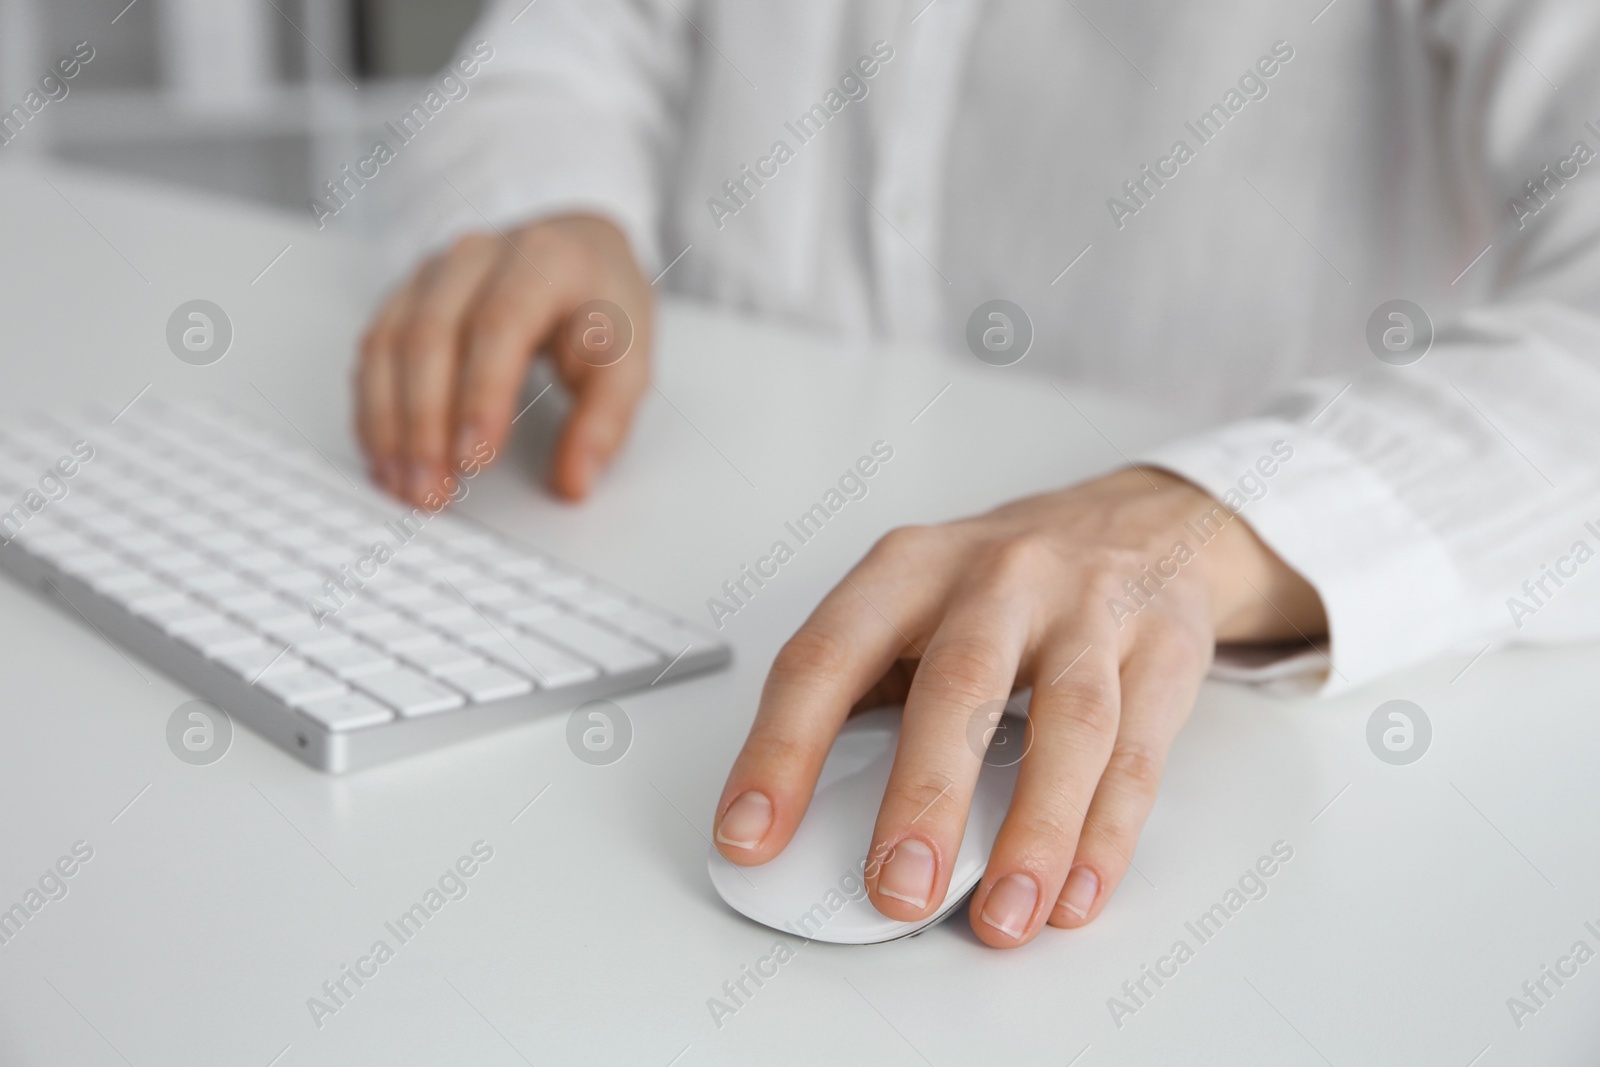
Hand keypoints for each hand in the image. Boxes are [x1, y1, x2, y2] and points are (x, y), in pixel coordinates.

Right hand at [355, 214, 650, 504]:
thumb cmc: (599, 307)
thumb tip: (574, 482)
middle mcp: (478, 256)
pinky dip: (374, 412)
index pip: (500, 324)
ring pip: (389, 345)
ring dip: (389, 425)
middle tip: (432, 491)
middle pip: (431, 336)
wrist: (576, 253)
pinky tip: (385, 460)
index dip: (481, 394)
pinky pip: (373, 354)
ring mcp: (433, 274)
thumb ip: (606, 421)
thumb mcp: (629, 359)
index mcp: (544, 259)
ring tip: (406, 487)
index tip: (474, 459)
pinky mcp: (405, 297)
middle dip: (424, 425)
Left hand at [711, 467, 1325, 946]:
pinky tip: (1076, 894)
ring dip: (1034, 830)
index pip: (826, 657)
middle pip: (956, 685)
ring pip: (1068, 722)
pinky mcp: (1164, 649)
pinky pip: (1138, 751)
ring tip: (1002, 916)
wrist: (1139, 522)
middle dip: (924, 796)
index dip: (781, 749)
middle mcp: (998, 577)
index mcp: (908, 569)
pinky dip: (1108, 834)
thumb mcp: (914, 601)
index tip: (750, 836)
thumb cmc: (1000, 584)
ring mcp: (1089, 608)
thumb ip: (865, 691)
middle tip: (896, 889)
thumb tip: (802, 820)